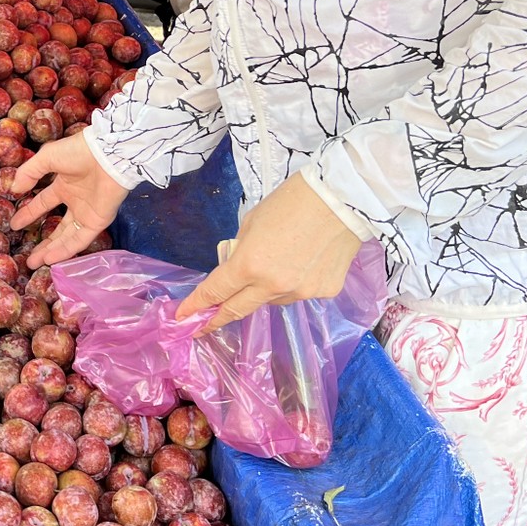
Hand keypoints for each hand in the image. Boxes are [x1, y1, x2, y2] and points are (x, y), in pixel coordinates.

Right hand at [9, 134, 128, 267]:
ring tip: (34, 263)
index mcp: (64, 185)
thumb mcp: (47, 158)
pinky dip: (65, 250)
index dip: (29, 214)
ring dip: (51, 250)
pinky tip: (51, 259)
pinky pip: (79, 240)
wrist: (108, 155)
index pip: (43, 204)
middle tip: (27, 256)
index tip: (15, 225)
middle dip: (42, 242)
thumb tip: (14, 190)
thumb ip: (29, 173)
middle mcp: (75, 202)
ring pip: (67, 237)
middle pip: (56, 228)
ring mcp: (86, 213)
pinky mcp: (97, 221)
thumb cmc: (78, 152)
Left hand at [175, 174, 361, 331]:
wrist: (342, 199)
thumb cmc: (292, 201)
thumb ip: (241, 251)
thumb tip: (238, 269)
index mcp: (249, 265)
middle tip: (202, 326)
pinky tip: (302, 263)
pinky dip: (292, 284)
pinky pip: (298, 294)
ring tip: (275, 264)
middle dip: (217, 319)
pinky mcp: (324, 293)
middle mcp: (273, 286)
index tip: (184, 316)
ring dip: (262, 291)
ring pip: (271, 301)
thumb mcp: (252, 223)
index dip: (197, 305)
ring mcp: (300, 293)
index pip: (216, 291)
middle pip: (238, 309)